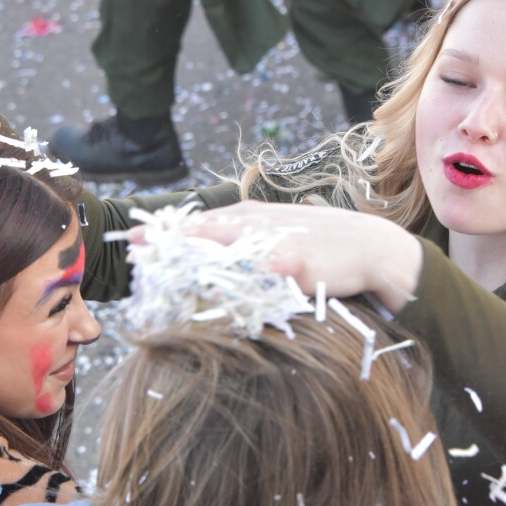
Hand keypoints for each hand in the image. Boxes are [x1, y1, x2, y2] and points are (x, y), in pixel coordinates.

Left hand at [134, 201, 422, 313]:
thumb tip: (206, 263)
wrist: (372, 248)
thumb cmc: (321, 245)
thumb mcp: (277, 237)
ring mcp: (275, 242)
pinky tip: (218, 289)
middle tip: (134, 248)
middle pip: (203, 231)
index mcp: (250, 216)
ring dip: (194, 259)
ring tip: (164, 268)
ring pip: (226, 249)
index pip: (199, 221)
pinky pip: (261, 273)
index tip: (132, 240)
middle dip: (168, 241)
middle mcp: (258, 224)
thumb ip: (244, 245)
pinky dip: (240, 280)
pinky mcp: (295, 263)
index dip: (166, 231)